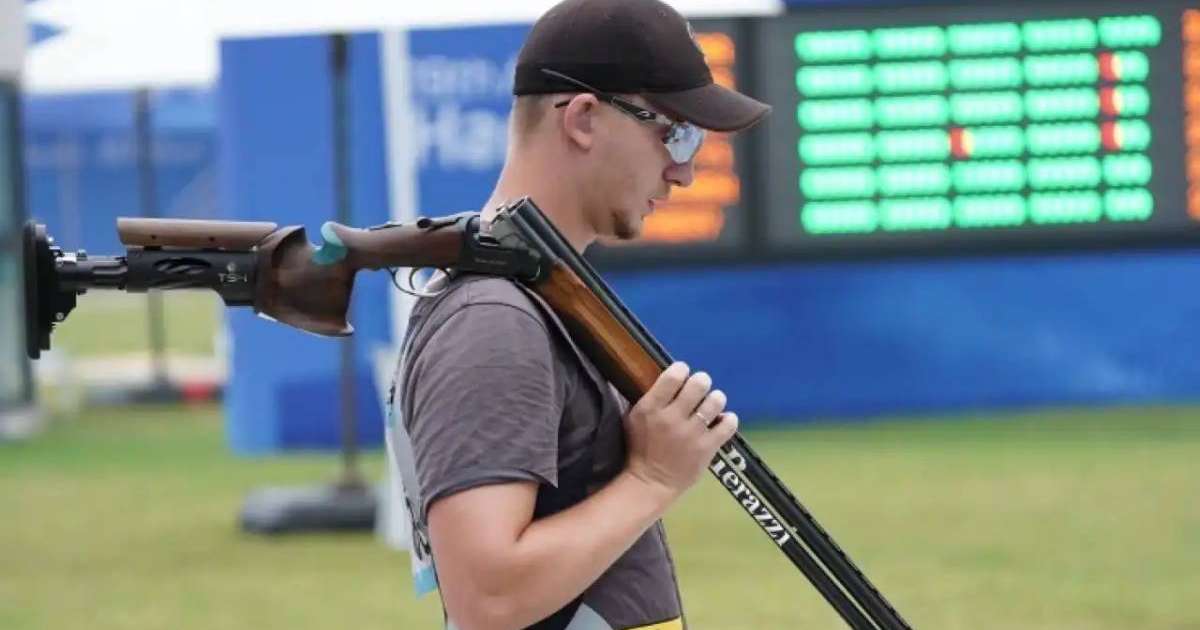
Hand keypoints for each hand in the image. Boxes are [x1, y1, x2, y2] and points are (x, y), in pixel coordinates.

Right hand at [622, 362, 739, 497]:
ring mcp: (691, 433)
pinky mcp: (707, 448)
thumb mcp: (635, 418)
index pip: (673, 376)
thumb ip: (652, 397)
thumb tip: (673, 377)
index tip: (683, 375)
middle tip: (699, 388)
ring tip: (711, 404)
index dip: (682, 370)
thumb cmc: (641, 448)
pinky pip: (728, 424)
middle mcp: (672, 418)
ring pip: (715, 401)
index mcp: (651, 408)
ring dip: (715, 399)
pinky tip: (722, 421)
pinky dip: (728, 419)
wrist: (651, 482)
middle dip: (701, 382)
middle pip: (698, 384)